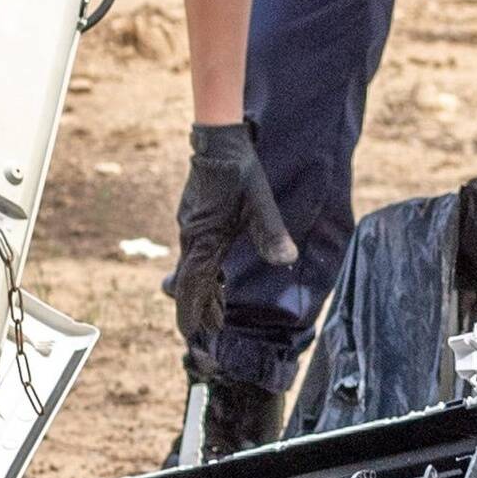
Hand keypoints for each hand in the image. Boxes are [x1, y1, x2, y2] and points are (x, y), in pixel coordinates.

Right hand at [168, 122, 296, 359]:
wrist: (218, 142)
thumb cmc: (240, 173)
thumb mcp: (260, 204)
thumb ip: (271, 234)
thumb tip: (286, 260)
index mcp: (204, 238)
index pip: (193, 285)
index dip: (192, 312)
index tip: (192, 335)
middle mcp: (192, 237)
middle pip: (190, 284)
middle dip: (199, 310)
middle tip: (209, 334)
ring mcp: (190, 229)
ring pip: (192, 271)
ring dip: (204, 293)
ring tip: (217, 314)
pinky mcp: (193, 222)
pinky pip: (196, 257)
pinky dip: (205, 274)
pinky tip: (219, 280)